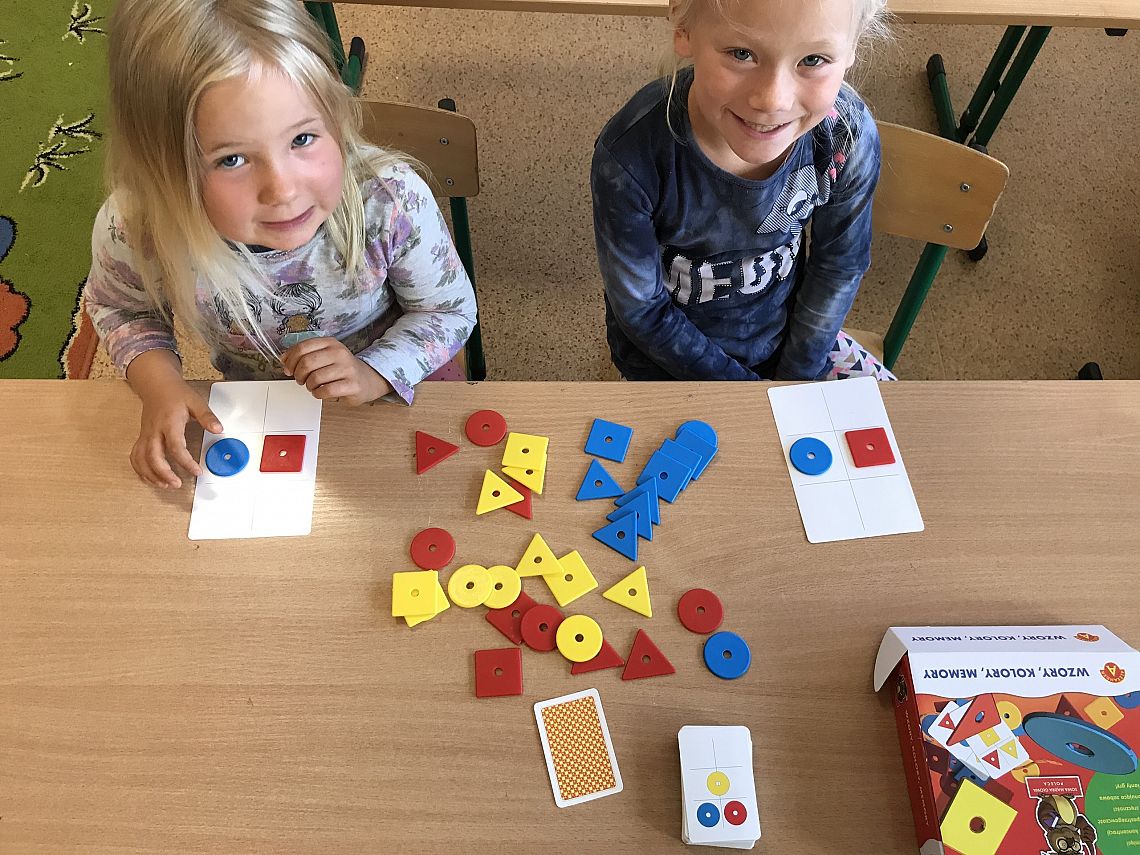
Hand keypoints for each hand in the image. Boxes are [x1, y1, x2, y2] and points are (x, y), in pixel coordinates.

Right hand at [126, 355, 222, 487]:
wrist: (156, 385)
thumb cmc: (175, 394)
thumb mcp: (196, 402)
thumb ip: (207, 417)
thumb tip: (219, 429)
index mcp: (169, 422)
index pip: (175, 446)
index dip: (186, 462)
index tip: (197, 471)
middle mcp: (154, 431)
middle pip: (153, 456)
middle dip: (163, 473)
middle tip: (177, 483)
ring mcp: (146, 435)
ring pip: (141, 459)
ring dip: (150, 474)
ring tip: (165, 484)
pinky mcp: (142, 437)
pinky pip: (135, 456)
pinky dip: (140, 469)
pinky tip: (150, 477)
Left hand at [281, 337, 391, 404]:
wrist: (368, 379)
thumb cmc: (342, 369)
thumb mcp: (325, 355)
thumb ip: (305, 355)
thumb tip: (284, 359)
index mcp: (331, 343)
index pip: (302, 347)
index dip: (290, 360)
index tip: (288, 369)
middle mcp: (340, 353)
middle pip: (306, 363)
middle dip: (298, 375)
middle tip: (301, 380)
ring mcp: (347, 369)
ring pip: (315, 378)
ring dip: (309, 386)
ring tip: (313, 386)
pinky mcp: (352, 385)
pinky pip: (326, 391)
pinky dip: (318, 394)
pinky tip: (320, 392)